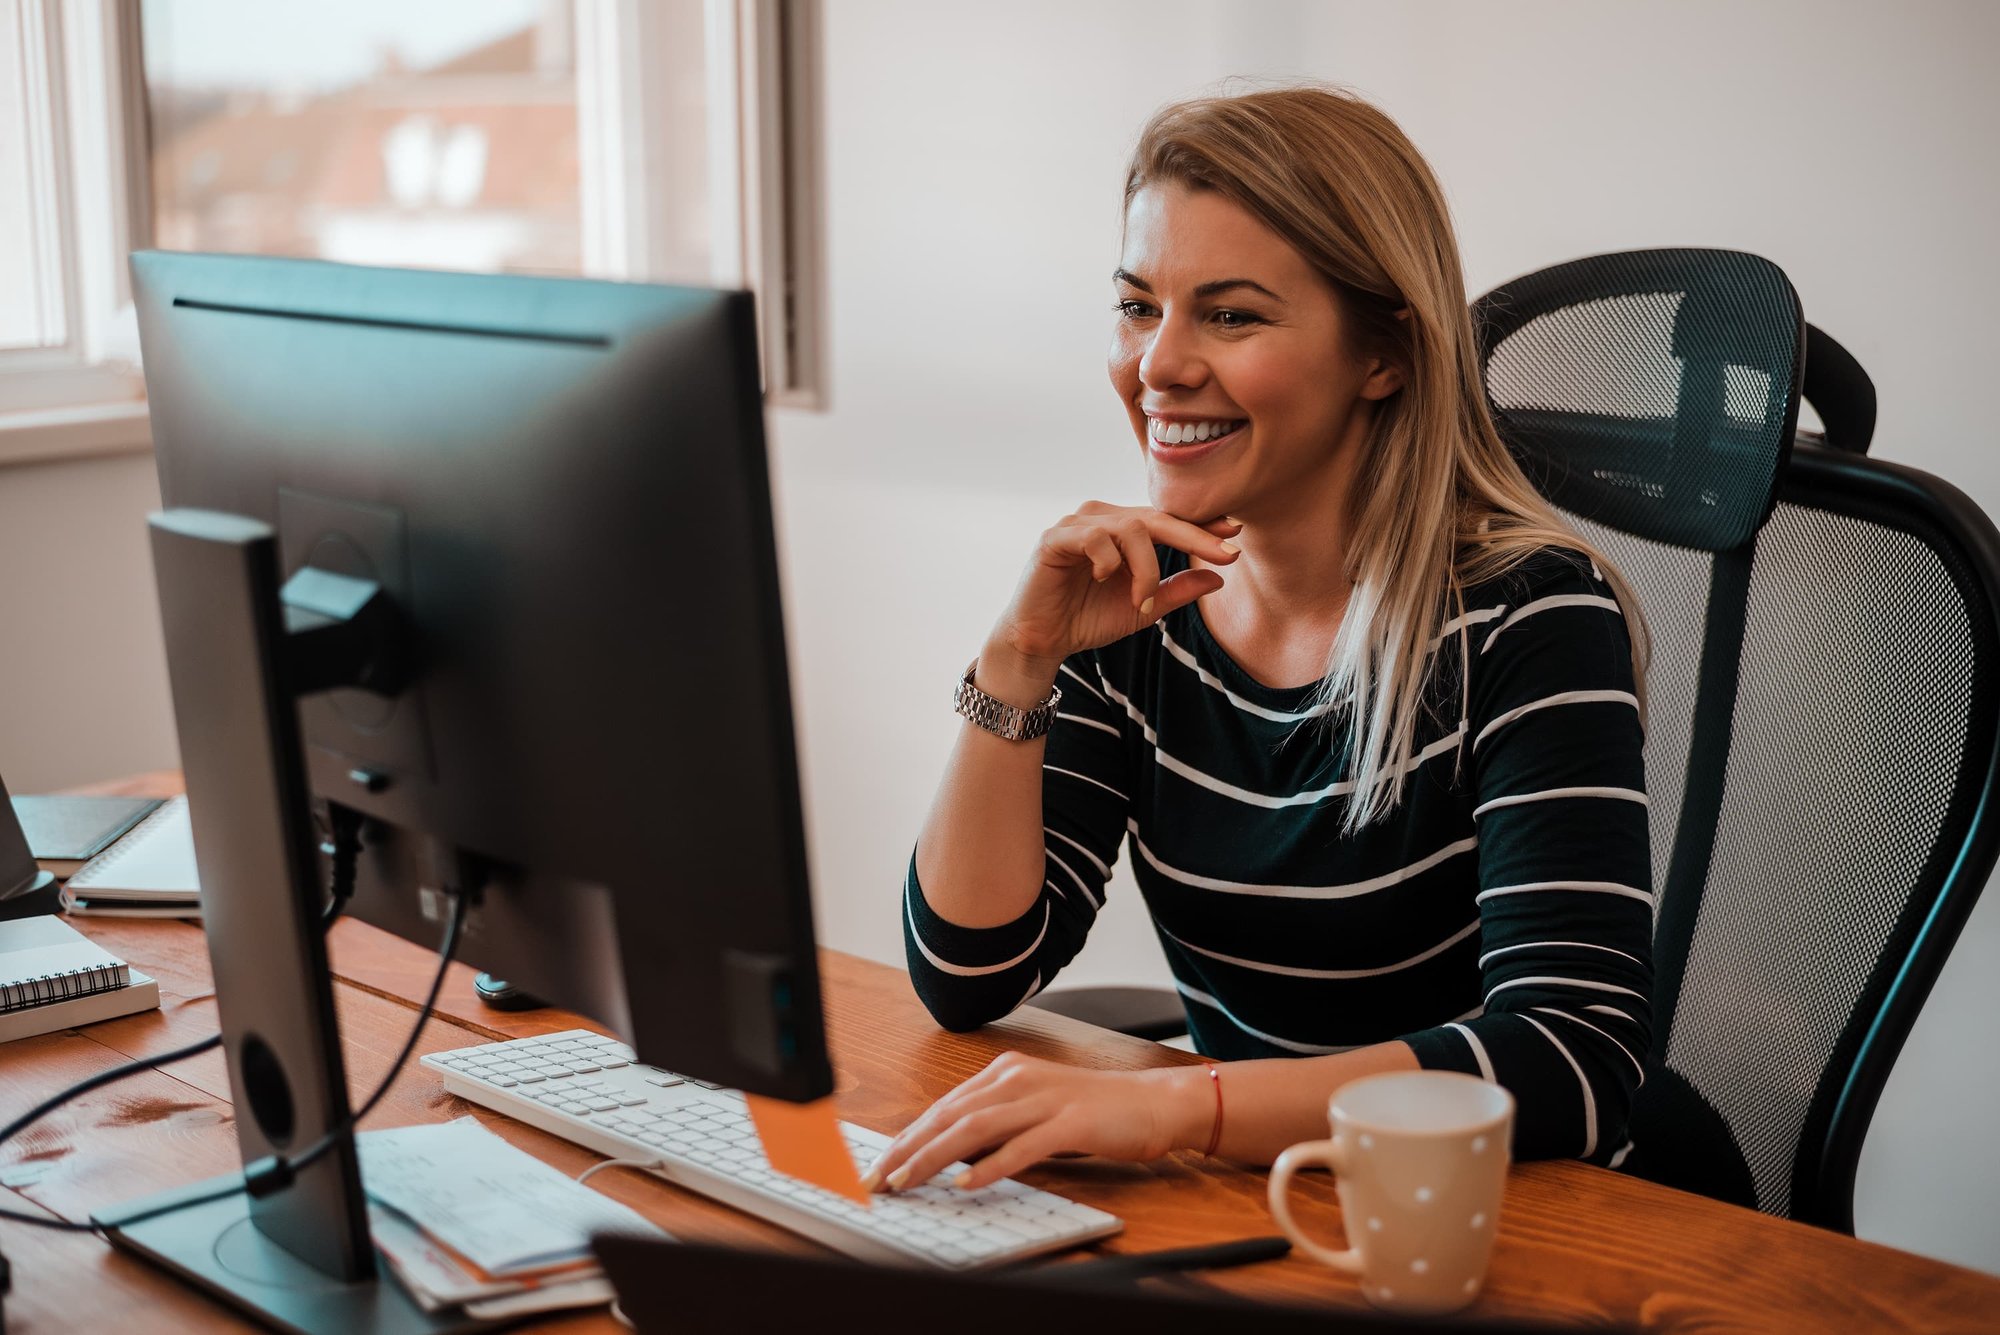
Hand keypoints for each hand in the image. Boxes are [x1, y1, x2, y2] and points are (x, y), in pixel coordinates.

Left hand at [859, 1053, 1212, 1193]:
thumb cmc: (1094, 1111)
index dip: (909, 1136)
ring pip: (976, 1129)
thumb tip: (950, 1154)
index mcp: (1006, 1072)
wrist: (1153, 1103)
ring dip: (935, 1158)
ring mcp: (1044, 1099)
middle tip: (881, 1178)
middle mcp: (1019, 1079)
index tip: (882, 1163)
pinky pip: (1022, 1147)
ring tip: (908, 1181)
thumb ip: (996, 1123)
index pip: (944, 1106)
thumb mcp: (1035, 1109)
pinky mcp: (1071, 1122)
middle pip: (951, 1115)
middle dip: (910, 1148)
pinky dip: (991, 1166)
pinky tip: (967, 1184)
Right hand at [993, 503, 1240, 677]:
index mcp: (1121, 530)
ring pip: (1131, 528)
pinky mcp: (1055, 538)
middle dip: (1194, 536)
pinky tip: (1104, 580)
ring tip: (1142, 599)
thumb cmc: (1087, 620)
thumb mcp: (1142, 609)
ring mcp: (1077, 524)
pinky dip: (1109, 561)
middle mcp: (1101, 518)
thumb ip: (1176, 592)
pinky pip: (1095, 537)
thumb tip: (1218, 580)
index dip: (1200, 525)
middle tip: (1224, 555)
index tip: (1235, 532)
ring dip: (1146, 568)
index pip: (1167, 520)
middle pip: (1156, 517)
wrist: (1042, 641)